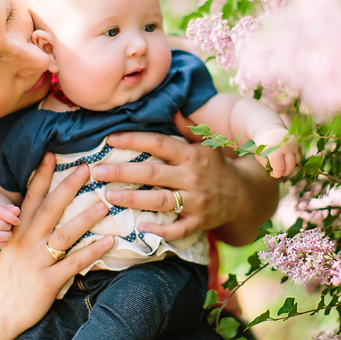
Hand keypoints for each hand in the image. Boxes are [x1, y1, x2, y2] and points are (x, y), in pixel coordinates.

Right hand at [0, 154, 113, 339]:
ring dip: (86, 217)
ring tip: (105, 203)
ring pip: (64, 234)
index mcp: (18, 233)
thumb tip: (48, 209)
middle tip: (87, 168)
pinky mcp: (47, 281)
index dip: (41, 176)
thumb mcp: (13, 249)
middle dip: (68, 186)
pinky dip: (92, 251)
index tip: (51, 154)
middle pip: (49, 209)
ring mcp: (36, 262)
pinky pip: (74, 263)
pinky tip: (109, 241)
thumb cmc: (11, 280)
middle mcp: (26, 243)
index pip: (30, 199)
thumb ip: (28, 230)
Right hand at [0, 200, 19, 248]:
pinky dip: (2, 244)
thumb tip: (17, 210)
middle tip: (10, 227)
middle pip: (0, 225)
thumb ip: (11, 209)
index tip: (17, 221)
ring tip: (8, 233)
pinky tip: (5, 240)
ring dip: (7, 236)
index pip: (2, 213)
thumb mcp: (3, 207)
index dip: (12, 218)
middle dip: (9, 227)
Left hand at [93, 113, 277, 243]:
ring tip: (108, 195)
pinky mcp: (198, 221)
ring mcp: (195, 200)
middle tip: (97, 171)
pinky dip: (160, 230)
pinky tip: (140, 228)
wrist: (243, 194)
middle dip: (123, 172)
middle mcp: (192, 176)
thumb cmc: (217, 166)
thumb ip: (188, 129)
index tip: (110, 139)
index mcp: (191, 154)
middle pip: (153, 173)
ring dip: (132, 199)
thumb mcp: (206, 144)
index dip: (134, 140)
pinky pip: (178, 228)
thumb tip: (173, 109)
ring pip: (160, 200)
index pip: (159, 144)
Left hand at [264, 142, 301, 178]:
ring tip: (282, 163)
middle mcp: (286, 147)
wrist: (269, 130)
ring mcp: (294, 145)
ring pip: (296, 163)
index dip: (276, 174)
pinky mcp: (298, 144)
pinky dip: (294, 160)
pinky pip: (299, 157)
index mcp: (275, 150)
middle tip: (278, 171)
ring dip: (289, 166)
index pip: (279, 169)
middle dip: (284, 172)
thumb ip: (269, 166)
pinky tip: (286, 157)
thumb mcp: (261, 156)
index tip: (272, 173)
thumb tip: (279, 173)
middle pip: (290, 167)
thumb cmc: (263, 146)